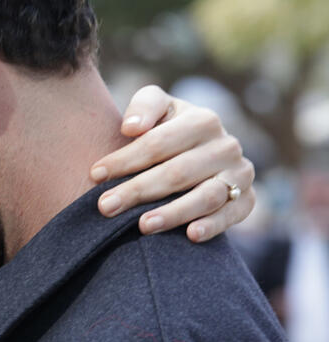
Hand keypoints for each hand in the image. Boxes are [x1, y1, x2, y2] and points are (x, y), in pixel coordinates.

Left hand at [90, 85, 254, 241]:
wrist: (200, 152)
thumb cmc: (168, 130)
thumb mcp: (157, 108)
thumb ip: (145, 106)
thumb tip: (132, 128)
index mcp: (202, 120)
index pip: (158, 142)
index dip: (125, 159)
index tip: (95, 174)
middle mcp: (226, 146)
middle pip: (177, 172)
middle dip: (137, 190)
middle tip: (105, 207)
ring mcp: (240, 173)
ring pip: (206, 196)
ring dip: (173, 213)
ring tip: (142, 225)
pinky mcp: (247, 199)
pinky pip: (232, 214)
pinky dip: (213, 225)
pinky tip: (190, 235)